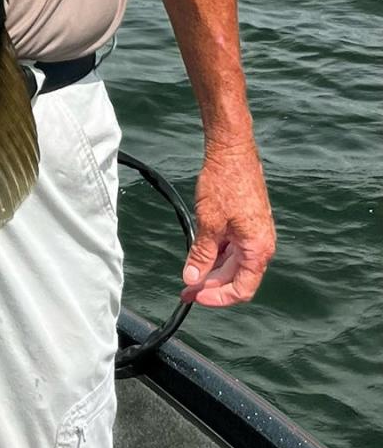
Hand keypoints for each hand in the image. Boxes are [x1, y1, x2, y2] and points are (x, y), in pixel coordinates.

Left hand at [181, 142, 275, 306]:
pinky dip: (215, 253)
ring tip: (189, 274)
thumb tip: (192, 277)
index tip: (195, 296)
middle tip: (185, 289)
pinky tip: (198, 254)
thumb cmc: (225, 181)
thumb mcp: (209, 221)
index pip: (242, 289)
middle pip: (237, 278)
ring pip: (233, 263)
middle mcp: (261, 244)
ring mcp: (254, 232)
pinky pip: (231, 247)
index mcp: (258, 248)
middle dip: (210, 286)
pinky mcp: (245, 222)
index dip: (217, 297)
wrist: (232, 150)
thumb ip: (202, 253)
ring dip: (212, 270)